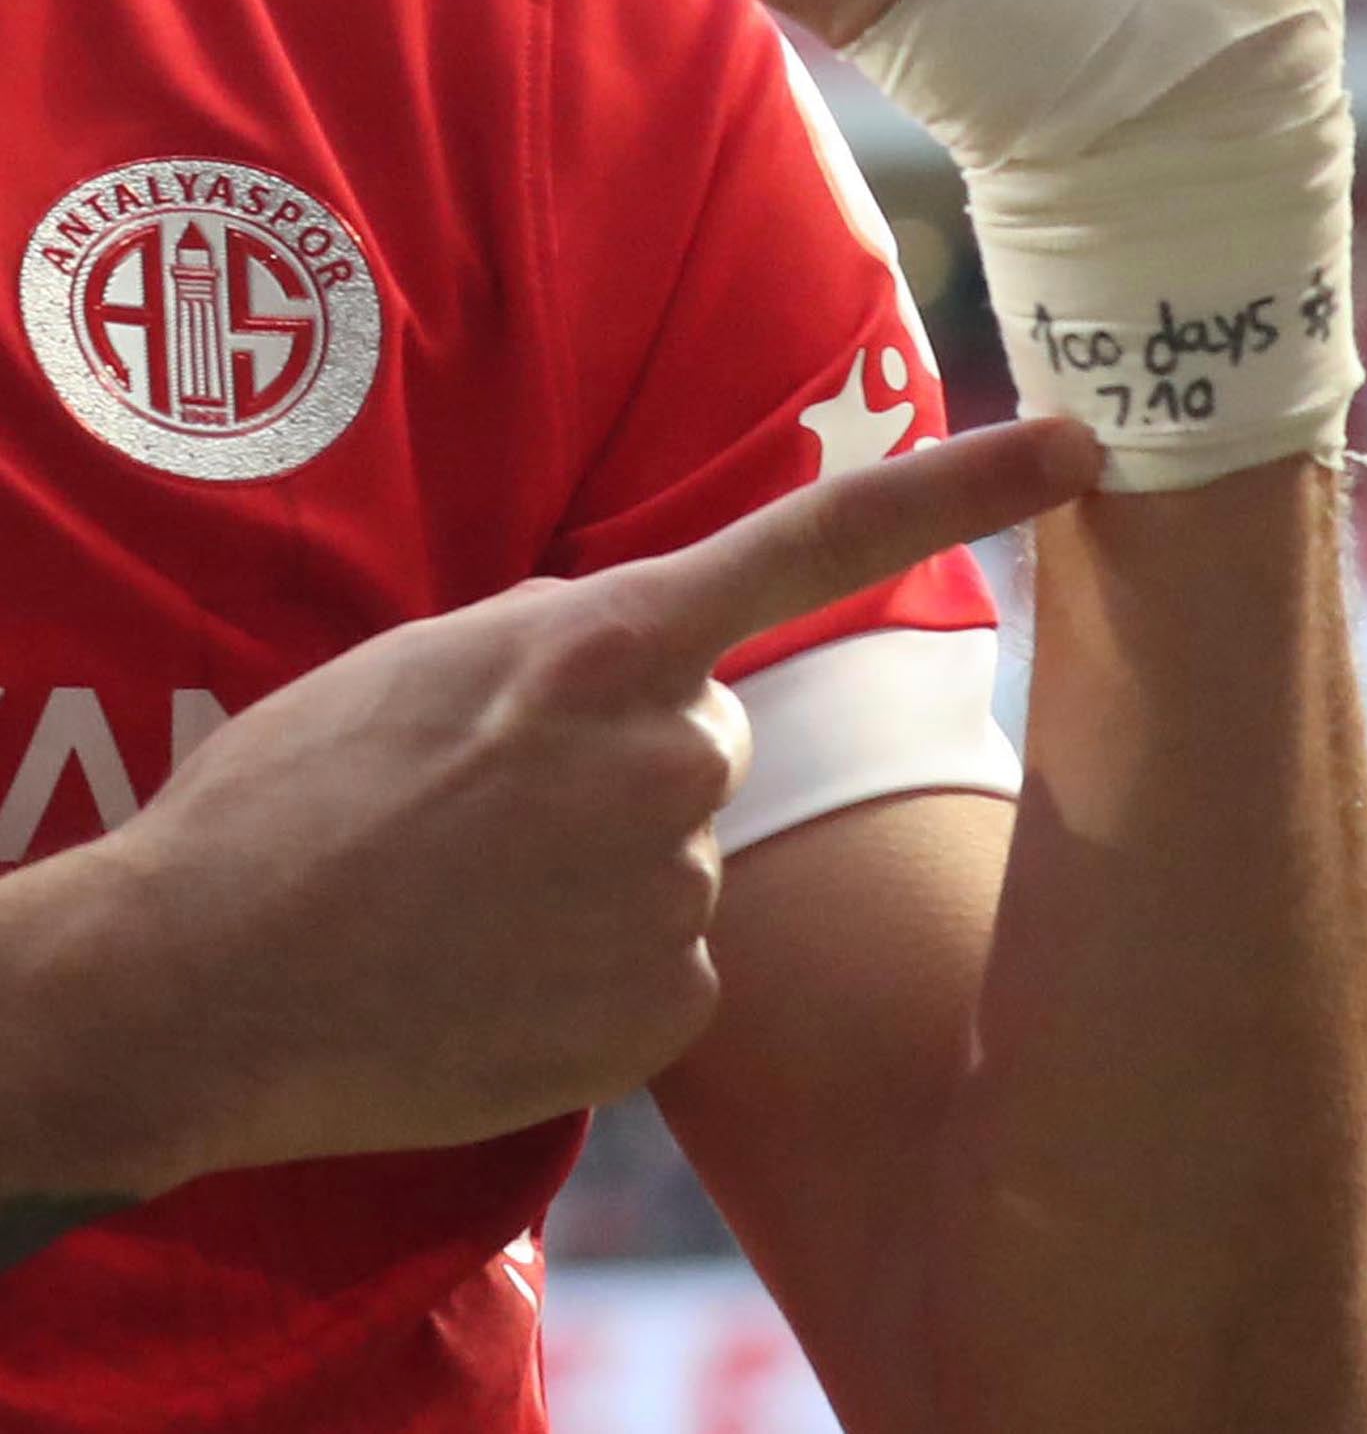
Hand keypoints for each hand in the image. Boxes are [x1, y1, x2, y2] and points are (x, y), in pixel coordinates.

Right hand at [72, 419, 1097, 1189]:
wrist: (195, 983)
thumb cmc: (296, 798)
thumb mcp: (436, 660)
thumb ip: (576, 641)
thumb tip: (661, 647)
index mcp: (609, 645)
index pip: (822, 537)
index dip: (967, 484)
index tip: (1085, 444)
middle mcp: (672, 756)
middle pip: (715, 740)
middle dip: (632, 767)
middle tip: (495, 813)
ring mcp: (678, 887)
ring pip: (687, 860)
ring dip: (609, 877)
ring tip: (475, 900)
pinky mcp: (669, 1006)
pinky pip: (677, 968)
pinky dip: (607, 975)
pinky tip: (503, 980)